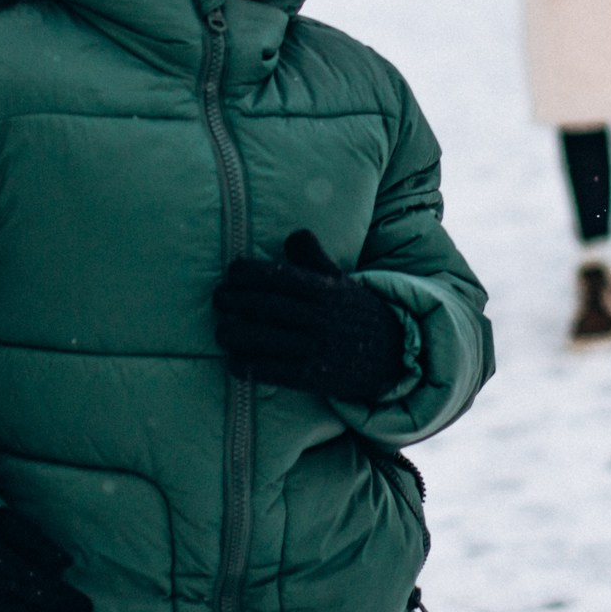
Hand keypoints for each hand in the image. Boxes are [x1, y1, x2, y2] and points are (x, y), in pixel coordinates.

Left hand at [214, 230, 409, 402]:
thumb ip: (314, 257)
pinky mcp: (312, 377)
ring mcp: (315, 348)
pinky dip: (246, 366)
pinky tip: (234, 361)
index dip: (247, 272)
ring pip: (261, 339)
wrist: (392, 354)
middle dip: (233, 301)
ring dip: (233, 335)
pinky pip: (270, 371)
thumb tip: (293, 234)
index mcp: (323, 289)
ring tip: (222, 332)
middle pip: (263, 305)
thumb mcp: (339, 281)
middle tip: (218, 299)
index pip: (277, 275)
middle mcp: (318, 317)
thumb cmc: (354, 312)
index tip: (231, 272)